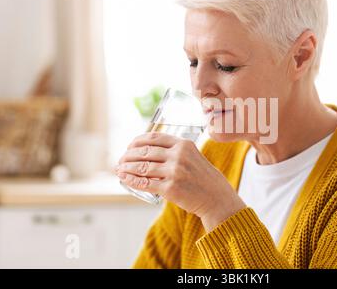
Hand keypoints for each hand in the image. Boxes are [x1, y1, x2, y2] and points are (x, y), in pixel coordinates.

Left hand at [116, 132, 245, 231]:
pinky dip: (132, 180)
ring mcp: (174, 172)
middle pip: (145, 151)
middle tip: (121, 159)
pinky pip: (145, 183)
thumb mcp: (194, 157)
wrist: (216, 198)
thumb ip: (176, 151)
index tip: (130, 145)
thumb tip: (150, 151)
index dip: (138, 141)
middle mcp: (179, 156)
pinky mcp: (170, 189)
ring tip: (119, 169)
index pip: (154, 137)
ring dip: (127, 167)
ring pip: (142, 167)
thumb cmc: (204, 178)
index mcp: (184, 144)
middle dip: (128, 155)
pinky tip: (125, 179)